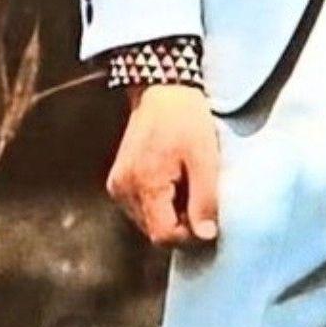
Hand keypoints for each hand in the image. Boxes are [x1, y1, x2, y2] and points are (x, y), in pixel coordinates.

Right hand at [106, 84, 220, 245]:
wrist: (162, 90)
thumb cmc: (185, 119)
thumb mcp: (204, 158)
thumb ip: (205, 200)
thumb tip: (206, 236)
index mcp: (144, 184)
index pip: (164, 236)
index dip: (190, 235)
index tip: (207, 218)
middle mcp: (123, 190)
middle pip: (154, 232)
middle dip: (181, 224)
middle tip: (199, 197)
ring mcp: (118, 186)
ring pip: (148, 222)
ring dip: (170, 214)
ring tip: (186, 185)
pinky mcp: (118, 181)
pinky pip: (141, 208)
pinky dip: (159, 204)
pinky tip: (173, 182)